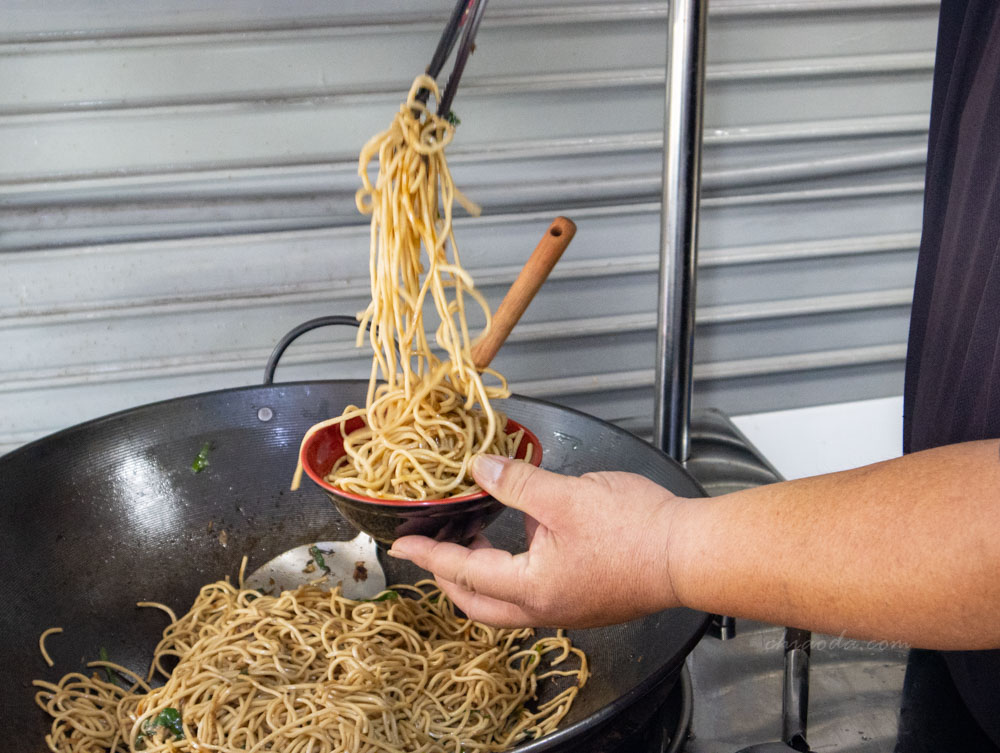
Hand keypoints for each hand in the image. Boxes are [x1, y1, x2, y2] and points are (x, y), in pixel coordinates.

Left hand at [388, 454, 687, 627]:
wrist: (691, 553)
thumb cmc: (636, 530)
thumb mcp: (565, 496)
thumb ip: (517, 482)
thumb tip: (481, 468)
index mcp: (532, 589)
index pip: (464, 573)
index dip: (431, 554)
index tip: (404, 545)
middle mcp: (546, 609)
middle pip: (480, 604)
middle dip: (451, 578)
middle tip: (435, 550)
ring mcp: (569, 609)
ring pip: (508, 601)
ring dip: (484, 575)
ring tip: (475, 539)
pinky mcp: (589, 601)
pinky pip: (537, 593)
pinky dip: (515, 572)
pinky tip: (527, 538)